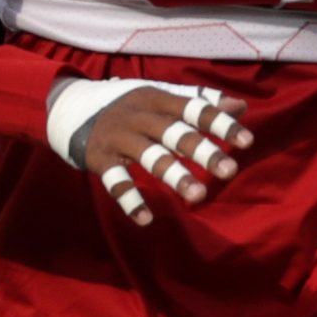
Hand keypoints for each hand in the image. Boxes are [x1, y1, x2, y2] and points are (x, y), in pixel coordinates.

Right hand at [47, 77, 250, 226]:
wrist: (69, 106)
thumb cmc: (128, 105)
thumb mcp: (161, 96)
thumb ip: (200, 101)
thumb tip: (240, 106)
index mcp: (159, 98)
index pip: (195, 109)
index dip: (221, 124)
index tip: (247, 141)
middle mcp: (140, 116)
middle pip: (175, 133)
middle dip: (203, 151)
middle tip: (229, 171)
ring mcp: (119, 137)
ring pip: (149, 157)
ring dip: (174, 176)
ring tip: (198, 195)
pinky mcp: (100, 158)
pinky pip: (116, 181)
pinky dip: (129, 200)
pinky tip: (146, 220)